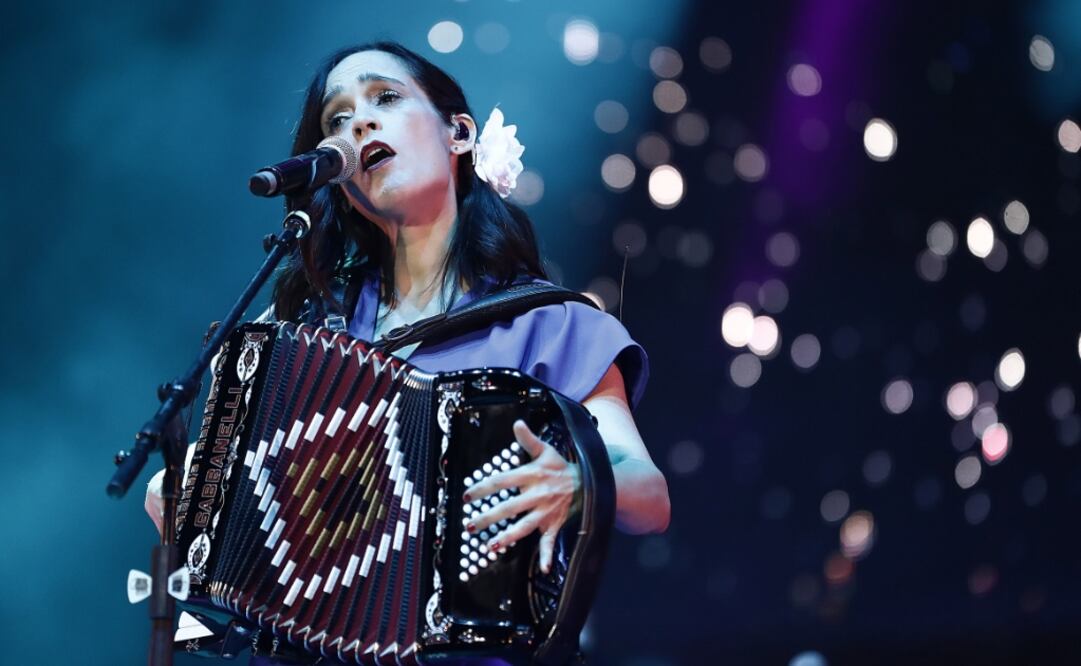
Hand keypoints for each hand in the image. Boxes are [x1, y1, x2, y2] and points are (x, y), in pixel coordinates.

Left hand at [462, 420, 580, 573]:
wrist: (589, 482)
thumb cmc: (561, 467)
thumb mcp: (546, 450)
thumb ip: (528, 440)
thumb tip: (517, 423)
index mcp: (532, 476)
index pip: (503, 481)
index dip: (484, 488)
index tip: (467, 495)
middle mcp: (538, 495)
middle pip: (509, 507)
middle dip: (489, 517)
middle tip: (470, 525)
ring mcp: (546, 512)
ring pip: (525, 526)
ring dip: (508, 537)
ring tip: (491, 545)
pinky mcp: (554, 525)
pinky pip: (550, 542)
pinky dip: (547, 555)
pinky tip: (542, 567)